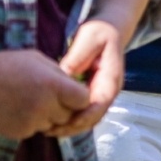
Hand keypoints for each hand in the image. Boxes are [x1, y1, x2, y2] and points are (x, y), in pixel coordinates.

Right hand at [0, 49, 90, 140]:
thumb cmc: (8, 66)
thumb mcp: (39, 60)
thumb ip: (60, 74)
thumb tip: (76, 87)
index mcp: (53, 85)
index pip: (84, 100)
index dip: (80, 97)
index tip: (71, 92)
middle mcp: (45, 106)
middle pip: (69, 115)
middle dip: (63, 107)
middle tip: (46, 95)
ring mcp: (32, 122)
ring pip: (53, 125)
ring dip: (47, 116)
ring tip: (29, 100)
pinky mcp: (20, 133)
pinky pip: (36, 131)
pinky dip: (31, 123)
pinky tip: (18, 109)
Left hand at [51, 19, 124, 136]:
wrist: (110, 28)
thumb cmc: (100, 31)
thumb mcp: (88, 39)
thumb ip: (77, 58)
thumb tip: (63, 76)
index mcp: (111, 78)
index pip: (101, 104)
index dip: (85, 116)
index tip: (67, 122)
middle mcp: (108, 90)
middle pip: (94, 117)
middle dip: (74, 127)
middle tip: (51, 131)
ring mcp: (101, 93)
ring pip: (89, 118)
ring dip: (71, 127)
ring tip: (49, 130)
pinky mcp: (92, 93)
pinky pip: (83, 112)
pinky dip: (70, 119)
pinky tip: (53, 120)